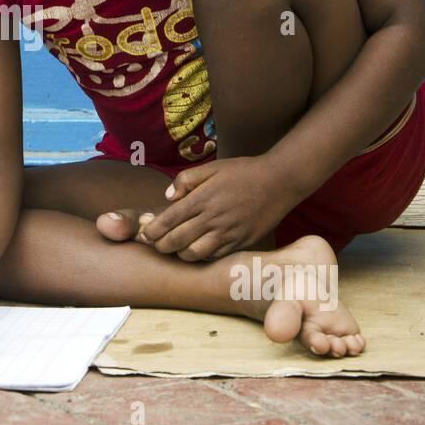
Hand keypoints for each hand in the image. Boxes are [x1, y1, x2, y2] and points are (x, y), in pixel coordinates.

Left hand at [136, 156, 297, 261]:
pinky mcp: (241, 242)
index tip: (144, 234)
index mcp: (202, 199)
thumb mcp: (212, 168)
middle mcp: (213, 218)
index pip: (168, 220)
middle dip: (161, 246)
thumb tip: (168, 197)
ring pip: (194, 254)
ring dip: (180, 254)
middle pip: (176, 241)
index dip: (152, 231)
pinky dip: (202, 257)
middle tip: (156, 245)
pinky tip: (198, 250)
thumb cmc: (244, 172)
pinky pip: (215, 256)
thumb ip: (186, 180)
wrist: (280, 181)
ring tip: (177, 249)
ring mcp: (228, 233)